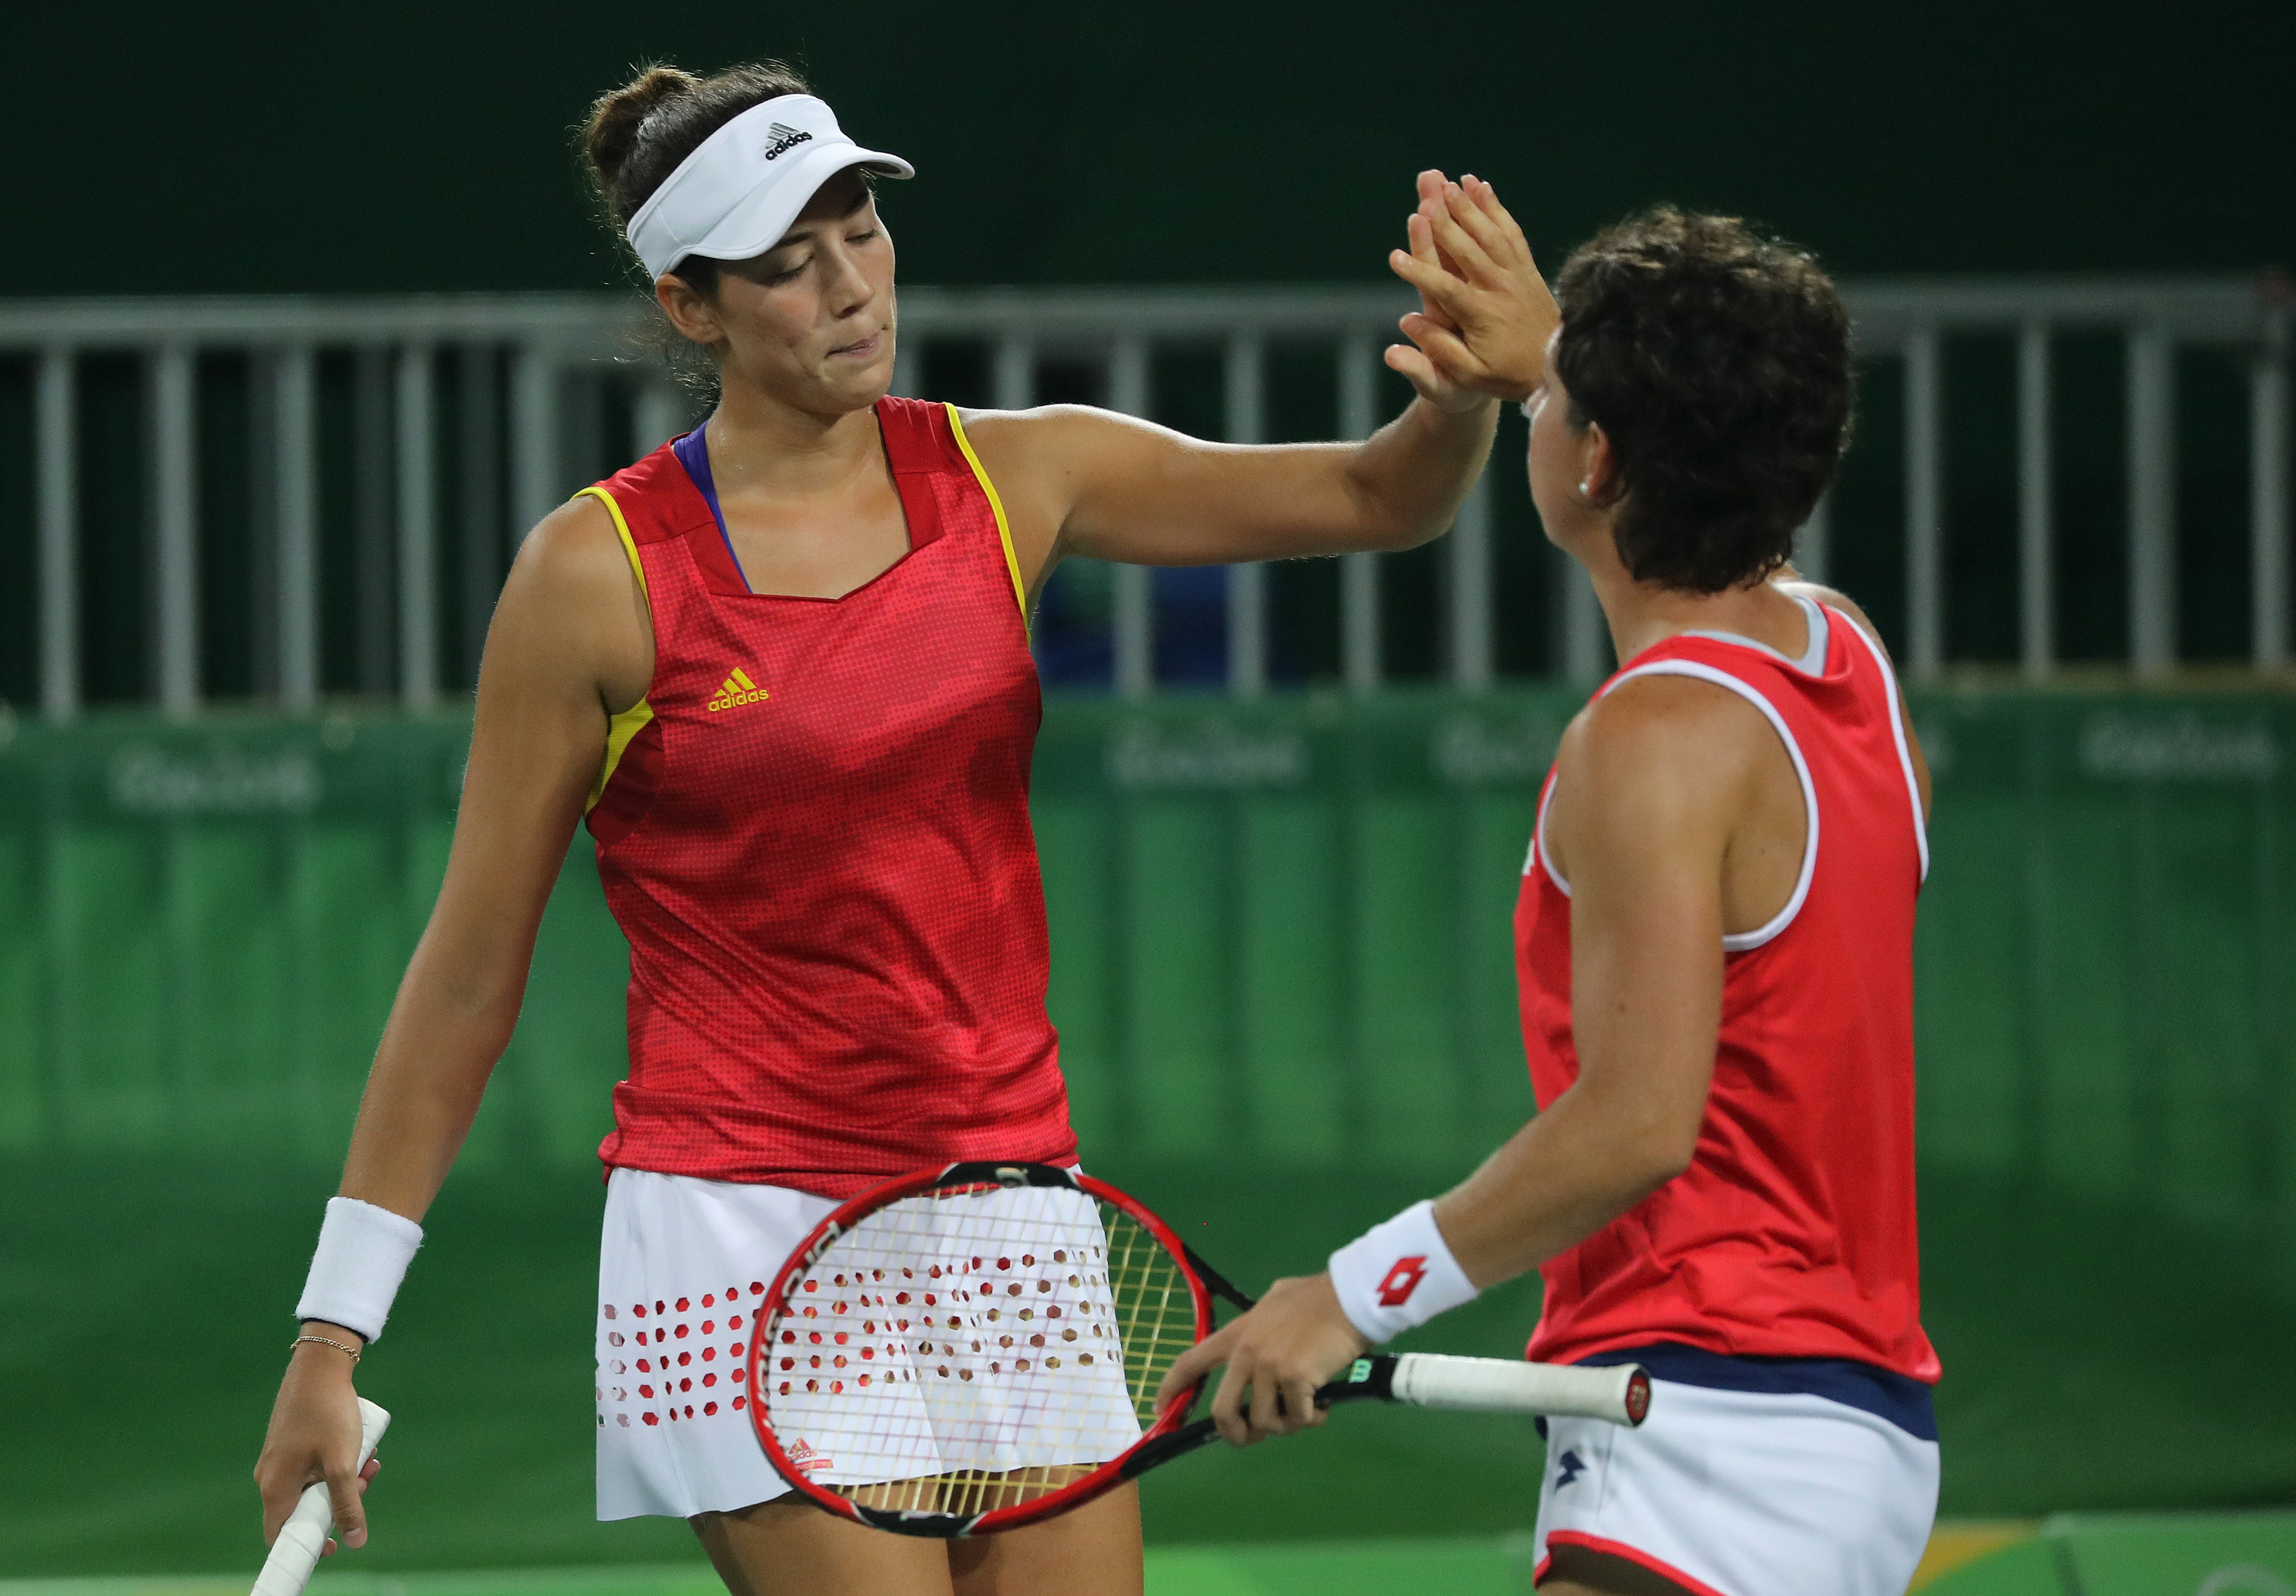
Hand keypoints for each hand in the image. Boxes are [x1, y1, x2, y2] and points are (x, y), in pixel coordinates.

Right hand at [254, 1328, 378, 1555]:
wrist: (320, 1366)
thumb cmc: (328, 1414)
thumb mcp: (344, 1463)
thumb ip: (349, 1503)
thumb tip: (355, 1541)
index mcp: (276, 1487)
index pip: (281, 1534)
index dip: (307, 1544)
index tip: (335, 1543)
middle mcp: (271, 1476)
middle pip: (305, 1508)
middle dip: (341, 1500)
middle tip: (366, 1480)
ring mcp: (279, 1459)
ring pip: (315, 1484)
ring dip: (345, 1478)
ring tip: (370, 1458)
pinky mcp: (290, 1443)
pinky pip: (314, 1465)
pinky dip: (337, 1462)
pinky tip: (360, 1445)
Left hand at [1153, 1272, 1368, 1446]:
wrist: (1349, 1296)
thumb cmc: (1317, 1297)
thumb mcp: (1275, 1302)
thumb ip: (1259, 1322)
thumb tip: (1258, 1327)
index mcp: (1236, 1334)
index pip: (1190, 1362)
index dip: (1170, 1389)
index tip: (1158, 1409)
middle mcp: (1245, 1353)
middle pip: (1222, 1411)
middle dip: (1236, 1434)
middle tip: (1255, 1436)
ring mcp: (1268, 1367)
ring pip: (1266, 1421)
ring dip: (1286, 1425)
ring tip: (1306, 1410)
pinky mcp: (1294, 1379)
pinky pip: (1298, 1418)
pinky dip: (1312, 1419)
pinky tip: (1324, 1406)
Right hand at [1386, 173, 1557, 404]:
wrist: (1555, 366)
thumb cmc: (1507, 374)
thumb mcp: (1470, 375)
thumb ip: (1439, 349)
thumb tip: (1408, 322)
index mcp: (1480, 315)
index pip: (1443, 288)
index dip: (1419, 272)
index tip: (1395, 258)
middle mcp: (1499, 288)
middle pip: (1467, 249)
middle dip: (1444, 223)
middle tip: (1423, 198)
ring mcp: (1515, 274)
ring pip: (1489, 233)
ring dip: (1468, 207)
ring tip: (1447, 184)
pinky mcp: (1526, 266)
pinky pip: (1510, 230)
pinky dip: (1495, 207)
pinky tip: (1481, 186)